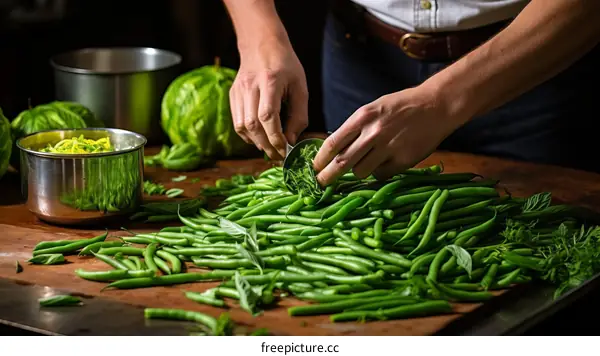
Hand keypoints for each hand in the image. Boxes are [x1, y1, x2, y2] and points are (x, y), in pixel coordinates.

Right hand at [230, 40, 308, 159]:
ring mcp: (238, 91)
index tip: (285, 150)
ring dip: (256, 142)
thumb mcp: (300, 88)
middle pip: (252, 124)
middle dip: (266, 145)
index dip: (276, 138)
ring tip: (269, 148)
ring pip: (242, 126)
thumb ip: (298, 116)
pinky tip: (259, 137)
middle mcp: (250, 87)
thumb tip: (291, 141)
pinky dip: (247, 135)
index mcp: (270, 82)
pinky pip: (237, 122)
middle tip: (278, 155)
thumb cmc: (286, 66)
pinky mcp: (232, 95)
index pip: (268, 116)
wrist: (261, 44)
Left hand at [313, 86, 464, 184]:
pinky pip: (381, 175)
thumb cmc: (401, 106)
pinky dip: (378, 172)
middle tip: (320, 183)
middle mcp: (373, 133)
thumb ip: (355, 128)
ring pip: (360, 172)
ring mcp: (388, 148)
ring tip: (364, 164)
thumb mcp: (373, 109)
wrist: (435, 105)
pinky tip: (385, 162)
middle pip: (342, 163)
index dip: (320, 159)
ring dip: (357, 172)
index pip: (333, 143)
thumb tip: (334, 150)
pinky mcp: (403, 161)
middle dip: (327, 176)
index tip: (314, 168)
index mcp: (362, 117)